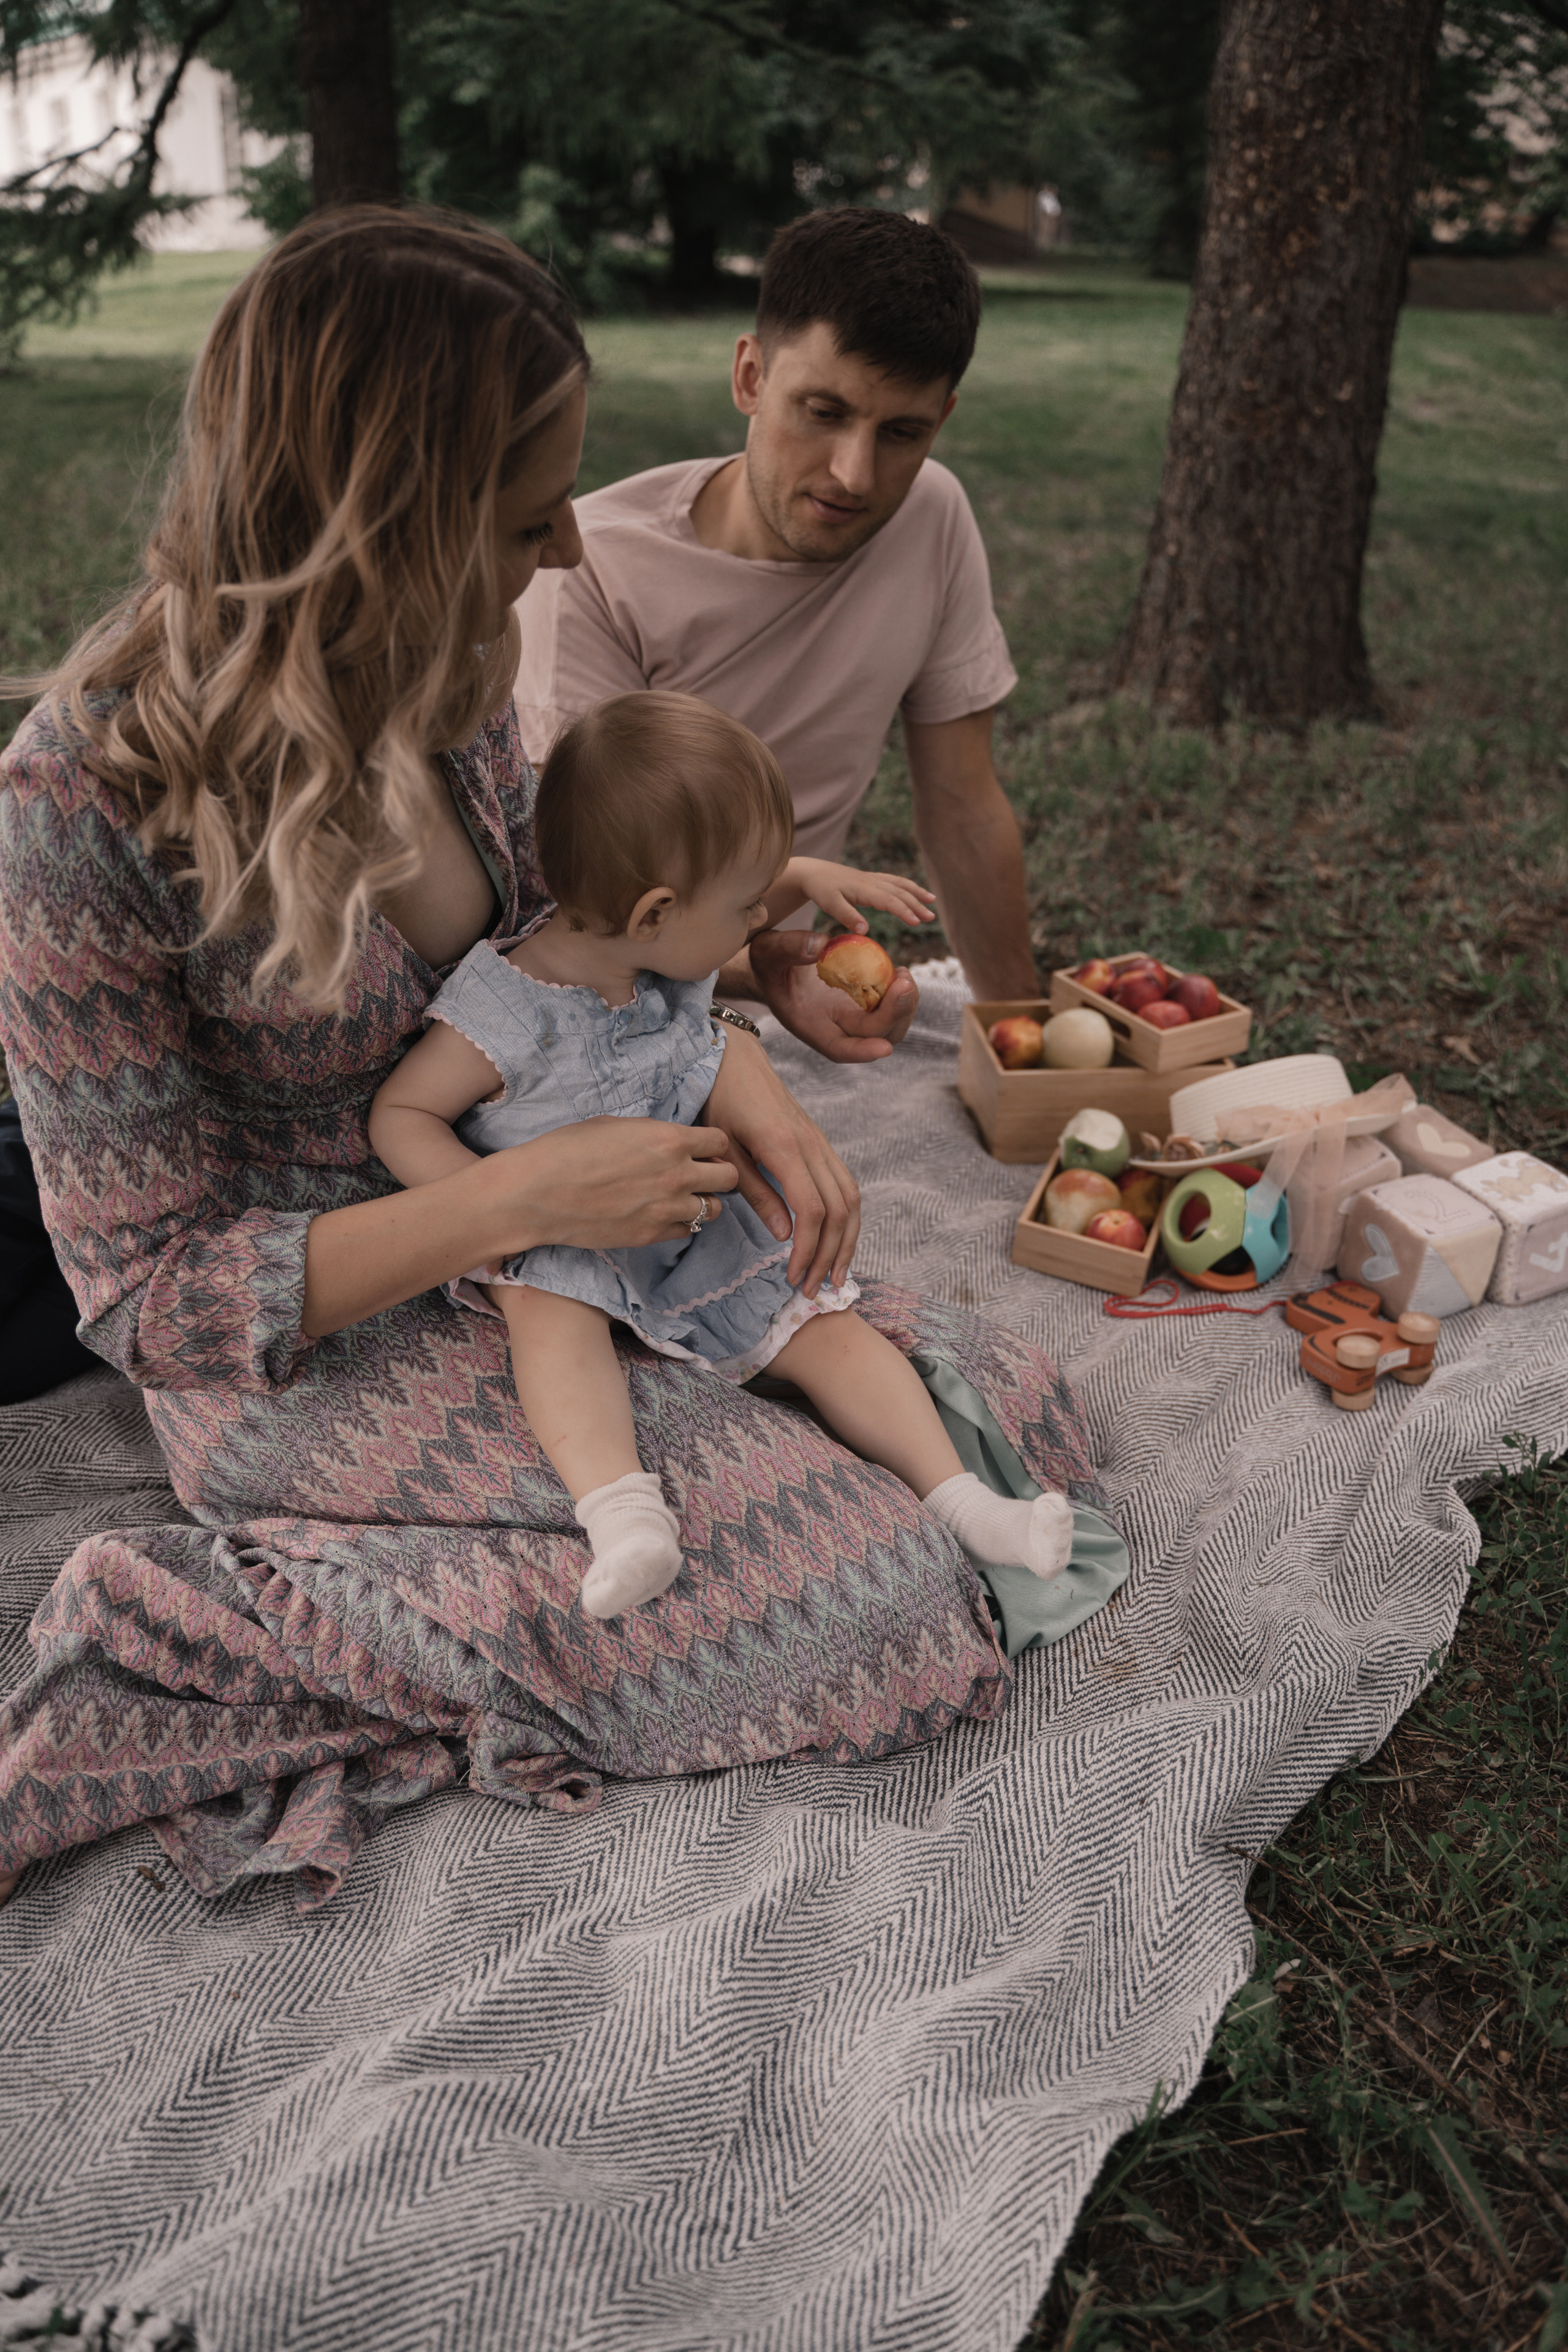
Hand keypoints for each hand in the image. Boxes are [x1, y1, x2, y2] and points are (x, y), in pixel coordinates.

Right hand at [481, 1116, 739, 1256]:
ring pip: (714, 1209)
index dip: (711, 1145)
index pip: (720, 1142)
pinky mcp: (652, 1235)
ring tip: (679, 1197)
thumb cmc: (568, 1150)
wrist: (539, 1192)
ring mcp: (667, 1209)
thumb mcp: (616, 1125)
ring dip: (702, 1201)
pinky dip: (679, 1224)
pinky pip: (686, 1232)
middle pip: (729, 1177)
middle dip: (716, 1173)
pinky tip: (659, 1214)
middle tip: (697, 1173)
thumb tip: (669, 1141)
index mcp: (669, 1139)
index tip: (699, 1148)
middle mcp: (677, 1174)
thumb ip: (653, 1134)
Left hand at [704, 1027, 859, 1291]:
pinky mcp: (821, 1143)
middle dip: (831, 1254)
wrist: (732, 1058)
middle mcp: (812, 1145)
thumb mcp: (725, 1149)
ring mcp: (821, 1143)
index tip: (793, 1278)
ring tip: (836, 1275)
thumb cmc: (719, 1101)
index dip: (807, 1249)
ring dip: (847, 1240)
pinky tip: (836, 1240)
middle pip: (839, 1209)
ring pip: (851, 1198)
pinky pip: (846, 1184)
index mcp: (785, 1148)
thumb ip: (755, 1192)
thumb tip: (784, 1235)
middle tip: (816, 1290)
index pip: (812, 1210)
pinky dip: (847, 1218)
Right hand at [747, 927, 918, 1063]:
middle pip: (875, 1037)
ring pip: (890, 1027)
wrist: (777, 964)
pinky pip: (892, 1008)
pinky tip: (900, 973)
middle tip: (904, 982)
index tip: (884, 1048)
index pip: (840, 1049)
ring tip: (904, 976)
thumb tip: (821, 943)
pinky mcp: (866, 1003)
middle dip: (895, 1014)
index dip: (862, 1052)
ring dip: (905, 1006)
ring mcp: (854, 1017)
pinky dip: (902, 995)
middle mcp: (837, 1028)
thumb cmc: (769, 962)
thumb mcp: (770, 951)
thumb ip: (790, 948)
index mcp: (812, 1026)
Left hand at [783, 857, 935, 935]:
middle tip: (930, 918)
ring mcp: (873, 879)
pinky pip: (894, 881)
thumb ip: (846, 916)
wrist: (813, 872)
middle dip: (916, 904)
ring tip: (932, 901)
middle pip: (899, 892)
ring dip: (916, 892)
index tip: (916, 922)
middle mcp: (872, 881)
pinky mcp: (871, 879)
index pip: (889, 900)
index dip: (904, 910)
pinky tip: (914, 892)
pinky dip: (907, 886)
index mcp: (864, 888)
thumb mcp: (829, 904)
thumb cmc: (820, 889)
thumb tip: (864, 931)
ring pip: (899, 884)